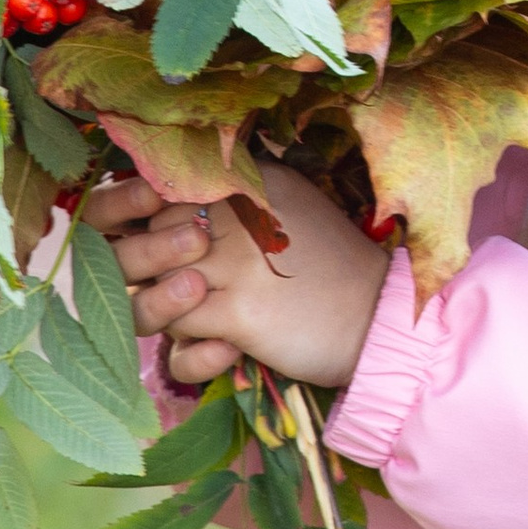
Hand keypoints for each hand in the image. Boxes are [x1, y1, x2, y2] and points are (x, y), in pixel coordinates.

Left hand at [91, 161, 394, 394]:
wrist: (377, 318)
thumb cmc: (332, 264)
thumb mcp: (289, 204)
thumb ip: (237, 191)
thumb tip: (170, 193)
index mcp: (245, 184)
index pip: (163, 191)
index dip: (150, 219)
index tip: (168, 244)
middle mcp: (235, 215)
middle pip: (152, 238)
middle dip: (153, 267)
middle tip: (183, 285)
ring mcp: (234, 266)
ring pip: (157, 284)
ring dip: (168, 306)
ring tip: (200, 312)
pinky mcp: (237, 315)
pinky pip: (178, 329)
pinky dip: (187, 344)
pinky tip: (218, 341)